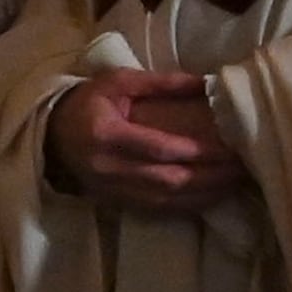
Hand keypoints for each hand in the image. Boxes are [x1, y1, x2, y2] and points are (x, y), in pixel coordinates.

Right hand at [45, 67, 248, 213]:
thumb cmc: (86, 102)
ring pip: (165, 199)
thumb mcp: (118, 82)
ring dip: (203, 194)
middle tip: (241, 168)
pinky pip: (156, 209)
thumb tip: (206, 82)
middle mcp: (108, 167)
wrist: (50, 135)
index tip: (228, 147)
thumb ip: (161, 82)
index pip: (159, 148)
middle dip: (209, 176)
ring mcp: (110, 189)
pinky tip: (210, 197)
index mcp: (107, 134)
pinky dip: (186, 206)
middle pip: (167, 179)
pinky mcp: (114, 201)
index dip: (196, 151)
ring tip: (234, 183)